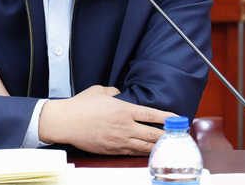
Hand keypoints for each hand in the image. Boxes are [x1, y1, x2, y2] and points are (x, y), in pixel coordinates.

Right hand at [38, 85, 175, 155]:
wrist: (66, 122)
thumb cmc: (81, 105)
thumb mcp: (100, 91)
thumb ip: (114, 91)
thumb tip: (121, 94)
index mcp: (124, 110)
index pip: (151, 115)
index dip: (167, 117)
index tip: (178, 118)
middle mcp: (125, 126)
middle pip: (153, 134)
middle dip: (168, 135)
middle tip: (178, 136)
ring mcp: (119, 140)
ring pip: (145, 146)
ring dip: (158, 147)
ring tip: (169, 146)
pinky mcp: (112, 149)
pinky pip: (133, 152)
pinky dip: (143, 152)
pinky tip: (150, 152)